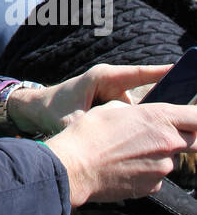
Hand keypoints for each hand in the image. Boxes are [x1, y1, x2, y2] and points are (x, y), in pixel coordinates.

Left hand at [6, 63, 173, 136]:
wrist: (37, 110)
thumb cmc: (53, 110)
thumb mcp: (72, 120)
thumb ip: (92, 128)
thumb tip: (110, 140)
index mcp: (103, 78)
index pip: (136, 74)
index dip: (158, 73)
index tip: (178, 70)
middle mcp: (111, 84)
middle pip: (142, 95)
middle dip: (156, 108)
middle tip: (174, 115)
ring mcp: (113, 96)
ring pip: (137, 111)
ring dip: (141, 124)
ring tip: (149, 135)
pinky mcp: (113, 107)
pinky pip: (129, 117)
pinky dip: (132, 128)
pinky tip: (133, 144)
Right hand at [46, 100, 196, 205]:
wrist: (75, 166)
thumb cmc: (91, 132)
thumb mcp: (115, 108)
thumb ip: (140, 112)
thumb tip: (146, 117)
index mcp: (160, 118)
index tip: (193, 118)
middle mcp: (169, 143)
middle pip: (196, 141)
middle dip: (186, 137)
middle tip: (164, 135)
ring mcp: (163, 168)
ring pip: (172, 159)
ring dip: (160, 155)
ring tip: (130, 152)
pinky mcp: (153, 187)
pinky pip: (157, 176)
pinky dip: (147, 171)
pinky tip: (126, 166)